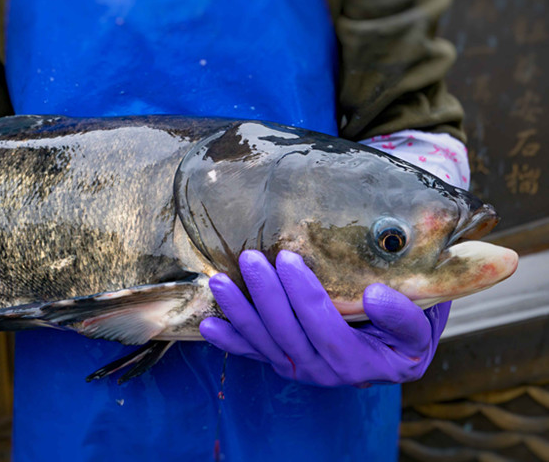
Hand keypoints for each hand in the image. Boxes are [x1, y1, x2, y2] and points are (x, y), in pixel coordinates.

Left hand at [199, 250, 448, 385]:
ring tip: (219, 284)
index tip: (288, 260)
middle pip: (288, 334)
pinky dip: (231, 342)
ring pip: (266, 344)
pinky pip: (255, 355)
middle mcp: (328, 372)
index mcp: (362, 362)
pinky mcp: (287, 364)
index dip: (304, 296)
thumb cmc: (409, 329)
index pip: (325, 329)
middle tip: (250, 259)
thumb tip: (375, 294)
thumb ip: (404, 316)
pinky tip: (208, 326)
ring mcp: (303, 370)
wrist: (398, 349)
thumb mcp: (422, 324)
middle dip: (266, 296)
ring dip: (240, 314)